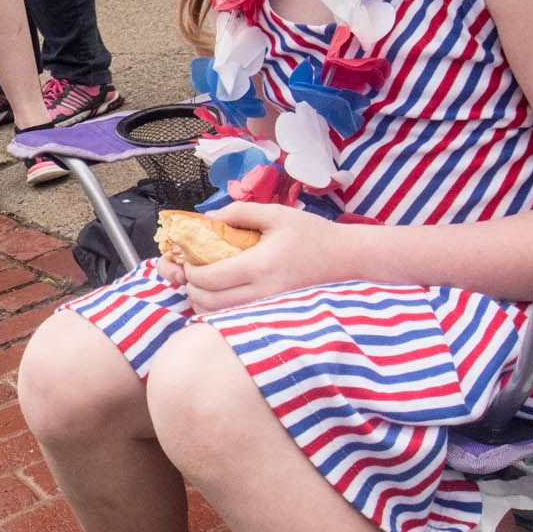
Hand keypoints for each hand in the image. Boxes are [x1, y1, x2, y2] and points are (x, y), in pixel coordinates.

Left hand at [157, 204, 353, 312]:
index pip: (210, 279)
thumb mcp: (276, 214)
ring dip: (202, 302)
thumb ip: (239, 212)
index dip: (190, 272)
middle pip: (209, 303)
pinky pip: (235, 319)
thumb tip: (207, 217)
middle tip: (190, 273)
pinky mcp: (273, 315)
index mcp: (260, 267)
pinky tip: (222, 293)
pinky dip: (219, 310)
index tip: (187, 261)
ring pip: (219, 317)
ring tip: (203, 283)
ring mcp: (268, 308)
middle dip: (191, 288)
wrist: (345, 259)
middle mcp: (263, 293)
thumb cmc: (312, 234)